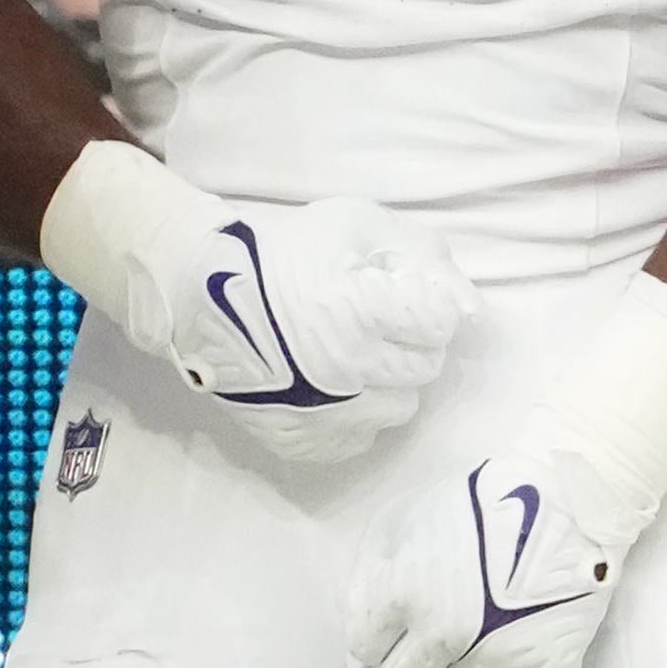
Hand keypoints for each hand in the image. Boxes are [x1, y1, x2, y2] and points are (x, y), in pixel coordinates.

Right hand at [40, 137, 473, 464]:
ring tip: (354, 354)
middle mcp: (348, 371)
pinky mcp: (303, 441)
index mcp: (360, 311)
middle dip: (410, 339)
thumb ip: (421, 255)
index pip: (441, 322)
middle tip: (374, 320)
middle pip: (426, 366)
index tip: (400, 293)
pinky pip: (362, 438)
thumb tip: (468, 304)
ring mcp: (325, 413)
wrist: (198, 296)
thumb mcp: (353, 225)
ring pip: (401, 407)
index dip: (426, 302)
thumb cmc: (281, 253)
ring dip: (388, 379)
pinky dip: (357, 414)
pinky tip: (332, 386)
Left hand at [348, 270, 666, 667]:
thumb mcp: (435, 507)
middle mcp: (454, 627)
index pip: (371, 647)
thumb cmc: (507, 476)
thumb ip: (404, 561)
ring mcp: (505, 646)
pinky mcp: (552, 654)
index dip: (368, 649)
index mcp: (416, 588)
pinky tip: (504, 664)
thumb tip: (367, 614)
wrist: (590, 472)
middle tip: (408, 666)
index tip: (369, 648)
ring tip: (458, 666)